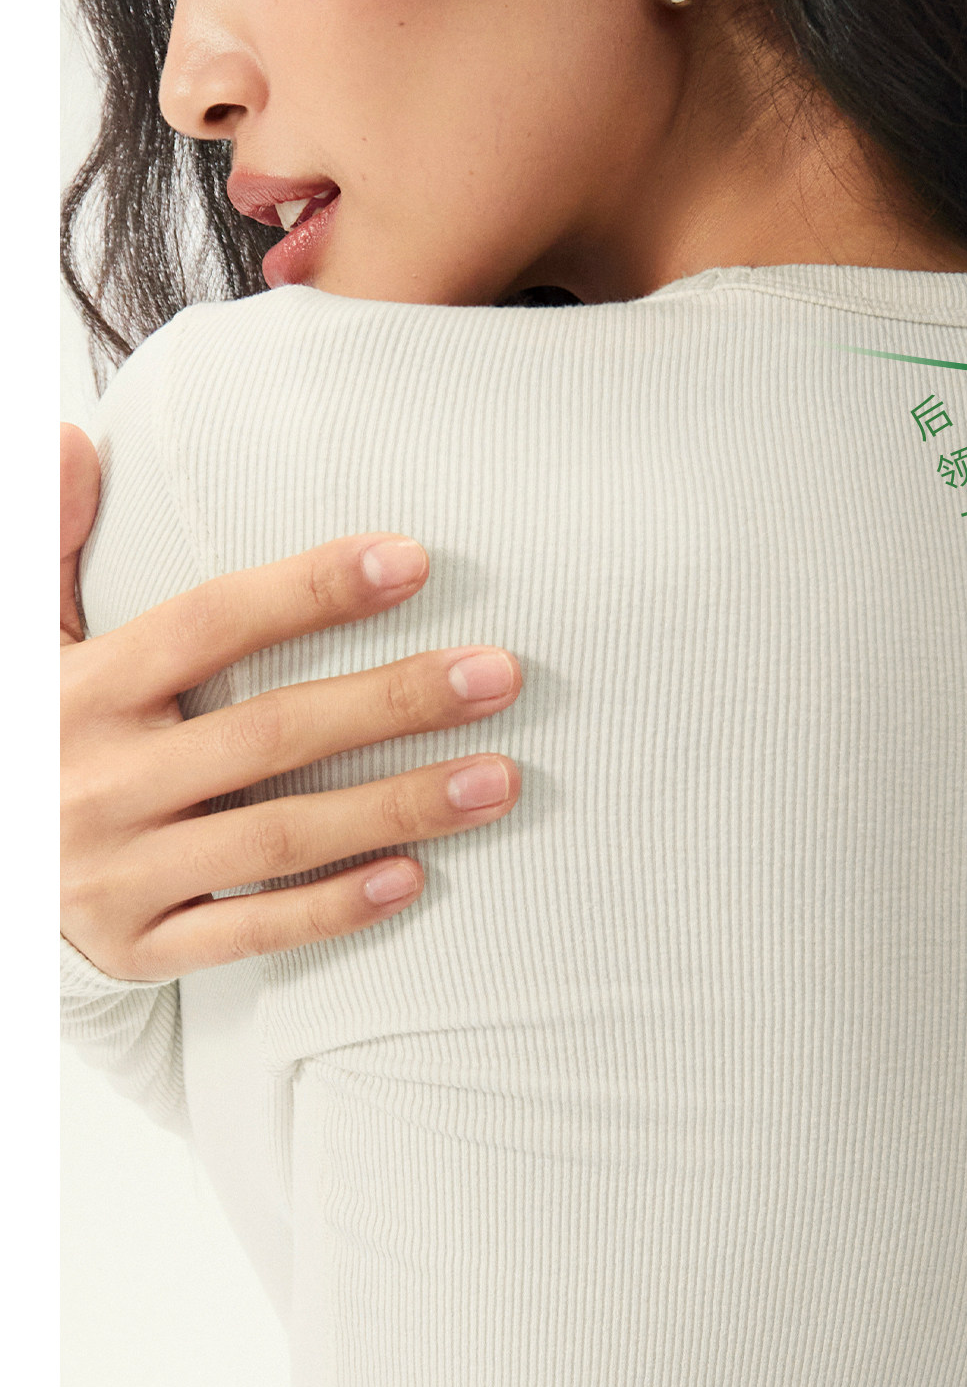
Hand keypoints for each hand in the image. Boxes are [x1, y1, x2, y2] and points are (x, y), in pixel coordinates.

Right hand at [60, 421, 522, 980]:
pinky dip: (331, 909)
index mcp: (83, 688)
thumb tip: (68, 440)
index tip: (411, 561)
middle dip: (393, 702)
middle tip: (498, 676)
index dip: (311, 590)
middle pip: (270, 732)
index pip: (210, 622)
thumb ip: (46, 540)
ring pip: (278, 839)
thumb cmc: (31, 737)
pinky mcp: (136, 946)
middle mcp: (101, 779)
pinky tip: (412, 877)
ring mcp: (119, 871)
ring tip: (496, 779)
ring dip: (396, 807)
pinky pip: (248, 931)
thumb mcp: (22, 640)